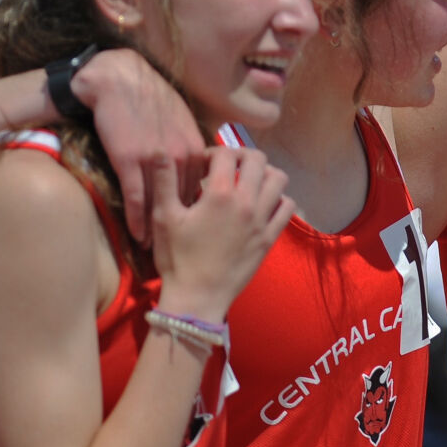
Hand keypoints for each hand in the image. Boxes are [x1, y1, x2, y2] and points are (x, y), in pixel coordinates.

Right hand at [74, 48, 206, 243]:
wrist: (121, 81)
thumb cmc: (151, 100)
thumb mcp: (182, 122)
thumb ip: (193, 148)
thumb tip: (203, 168)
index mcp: (196, 147)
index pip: (206, 187)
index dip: (203, 211)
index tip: (205, 233)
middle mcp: (181, 156)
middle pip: (188, 200)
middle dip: (189, 227)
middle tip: (190, 251)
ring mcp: (156, 160)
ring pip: (163, 203)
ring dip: (161, 230)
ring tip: (161, 253)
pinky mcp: (130, 161)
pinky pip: (137, 198)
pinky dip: (138, 221)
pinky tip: (139, 238)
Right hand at [149, 147, 292, 321]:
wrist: (198, 297)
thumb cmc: (176, 257)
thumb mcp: (164, 217)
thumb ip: (165, 180)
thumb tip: (159, 149)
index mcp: (219, 194)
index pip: (226, 154)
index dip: (213, 152)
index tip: (203, 165)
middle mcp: (247, 202)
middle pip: (257, 159)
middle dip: (241, 156)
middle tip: (227, 167)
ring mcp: (262, 220)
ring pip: (278, 179)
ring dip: (264, 173)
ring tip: (247, 182)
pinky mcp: (270, 237)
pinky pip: (287, 208)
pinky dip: (279, 198)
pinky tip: (263, 203)